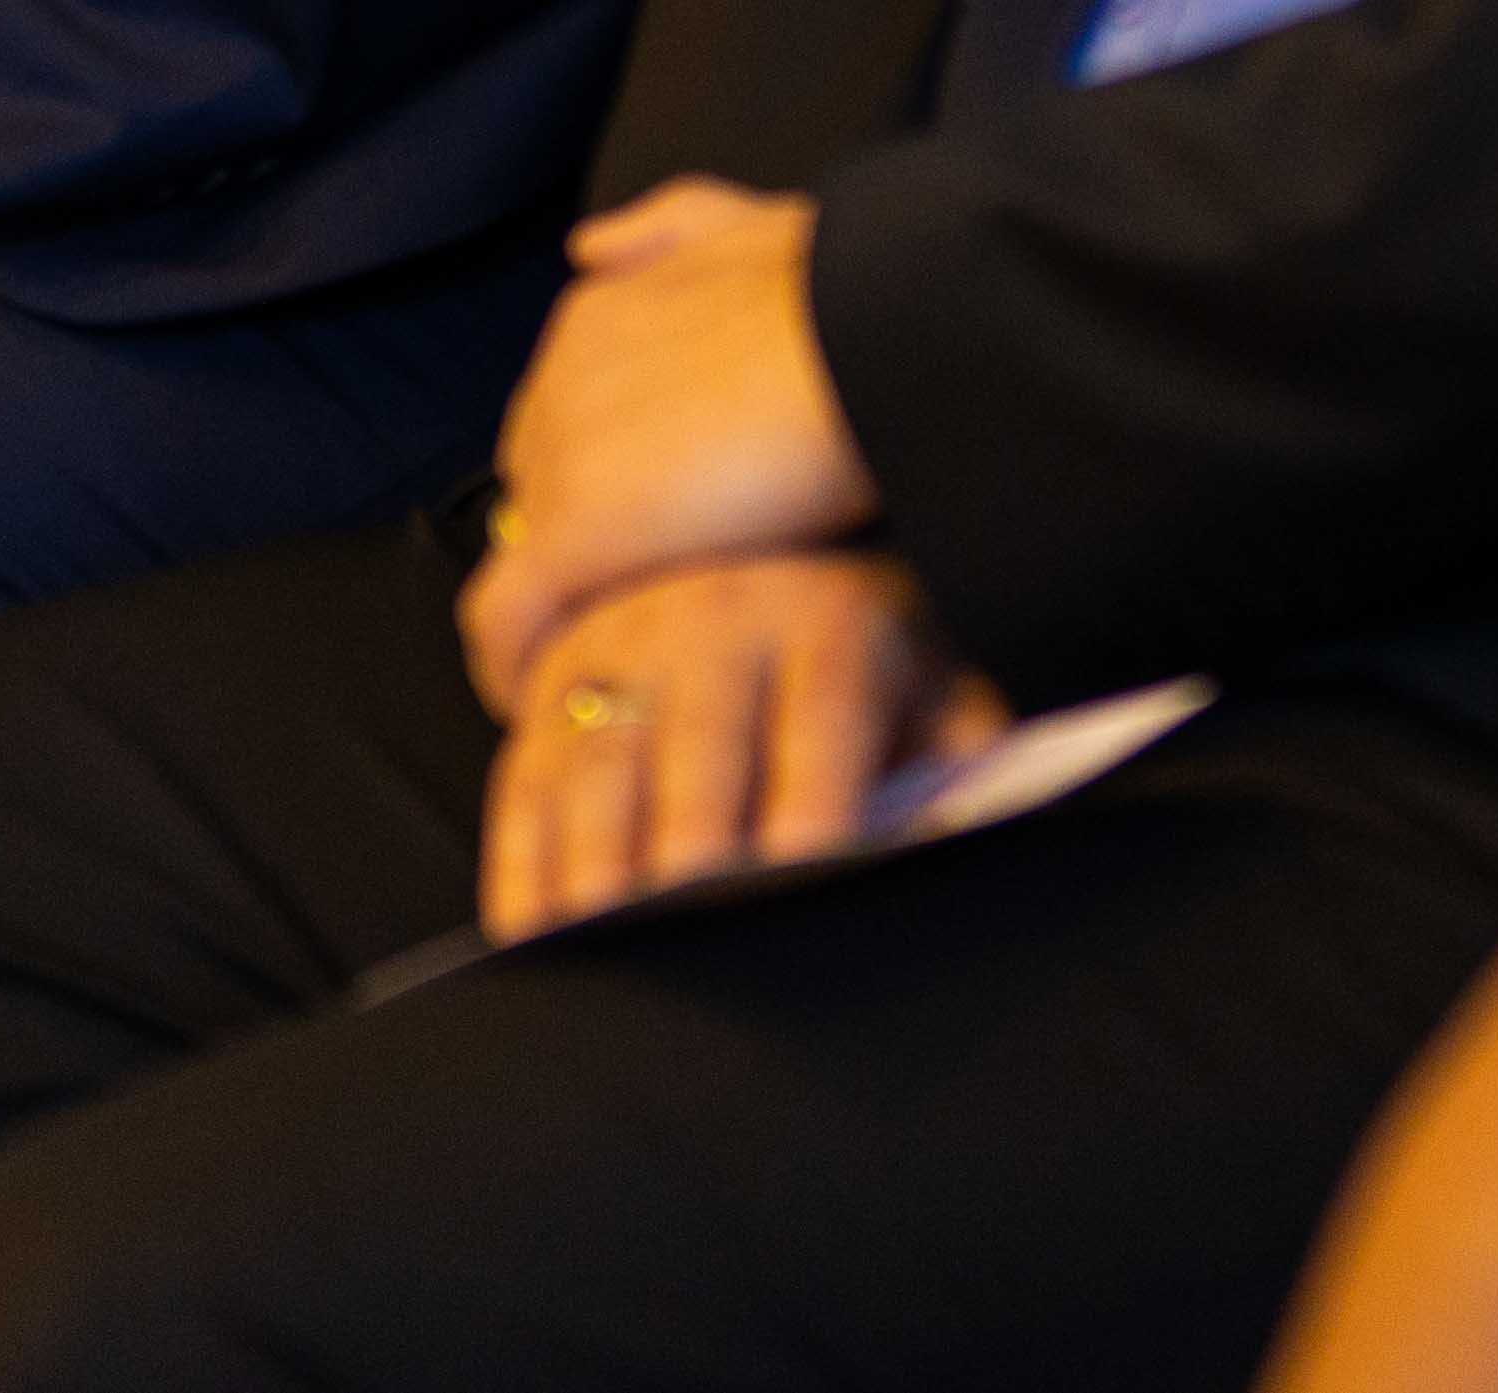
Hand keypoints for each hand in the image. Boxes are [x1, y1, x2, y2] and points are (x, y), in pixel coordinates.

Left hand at [456, 179, 870, 710]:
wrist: (883, 343)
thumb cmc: (851, 292)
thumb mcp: (754, 226)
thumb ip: (669, 229)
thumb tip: (590, 246)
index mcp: (599, 311)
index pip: (567, 416)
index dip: (606, 478)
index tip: (654, 528)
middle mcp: (561, 377)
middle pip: (541, 488)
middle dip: (585, 540)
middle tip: (649, 601)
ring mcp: (561, 458)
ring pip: (526, 555)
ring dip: (563, 605)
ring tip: (615, 660)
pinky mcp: (574, 537)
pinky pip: (508, 619)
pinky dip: (511, 667)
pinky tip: (540, 706)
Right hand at [477, 553, 1005, 943]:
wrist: (767, 552)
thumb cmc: (868, 660)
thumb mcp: (934, 683)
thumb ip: (962, 752)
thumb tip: (976, 830)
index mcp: (827, 619)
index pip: (822, 711)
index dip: (815, 792)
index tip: (806, 868)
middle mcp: (712, 622)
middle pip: (698, 743)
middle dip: (689, 837)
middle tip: (683, 920)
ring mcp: (620, 651)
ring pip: (599, 764)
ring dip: (592, 861)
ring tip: (598, 945)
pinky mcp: (551, 691)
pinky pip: (525, 782)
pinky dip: (521, 863)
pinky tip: (530, 935)